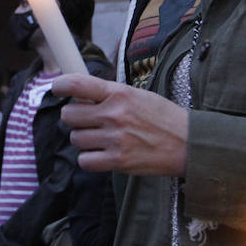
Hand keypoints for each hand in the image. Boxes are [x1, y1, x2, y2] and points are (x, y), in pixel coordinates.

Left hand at [52, 74, 187, 175]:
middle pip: (69, 115)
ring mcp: (114, 139)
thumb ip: (110, 95)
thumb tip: (81, 94)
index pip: (77, 84)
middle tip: (87, 120)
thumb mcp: (138, 96)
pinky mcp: (118, 161)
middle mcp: (113, 114)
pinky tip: (103, 154)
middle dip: (75, 118)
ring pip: (76, 139)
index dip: (60, 85)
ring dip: (84, 140)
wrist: (188, 143)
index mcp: (119, 94)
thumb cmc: (164, 118)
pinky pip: (85, 161)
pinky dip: (90, 159)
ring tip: (101, 138)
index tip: (57, 88)